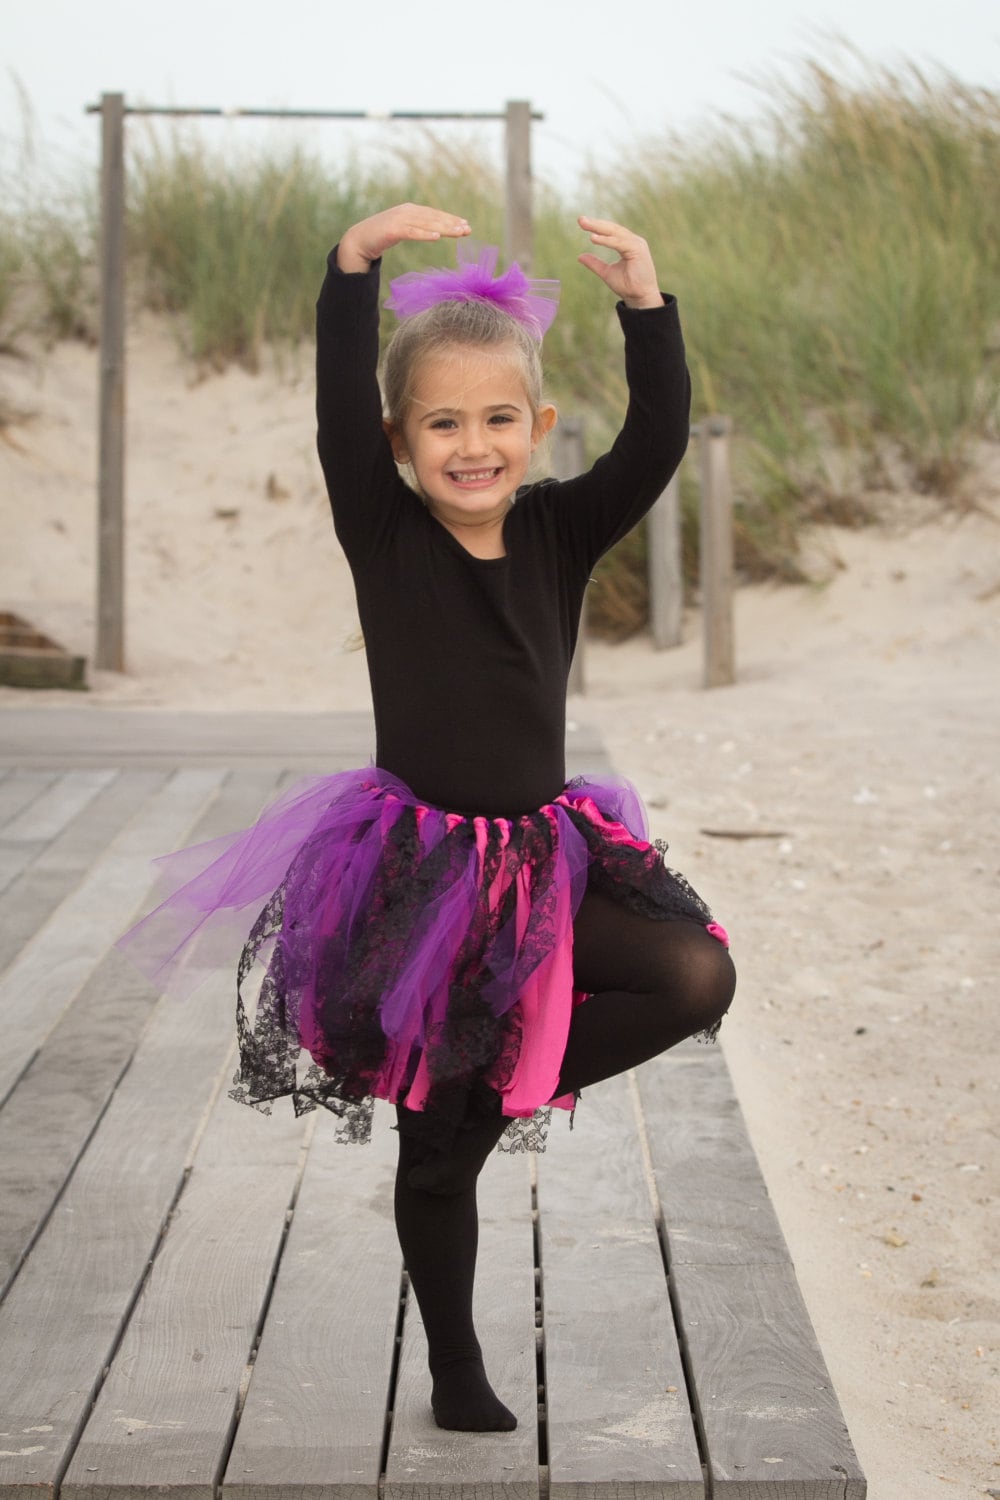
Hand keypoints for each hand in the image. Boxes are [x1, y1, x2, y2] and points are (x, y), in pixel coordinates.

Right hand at [337, 204, 470, 272]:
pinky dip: (425, 234)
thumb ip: (416, 228)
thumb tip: (435, 231)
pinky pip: (412, 232)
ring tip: (459, 233)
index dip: (450, 219)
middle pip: (434, 218)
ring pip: (427, 224)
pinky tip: (437, 237)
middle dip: (452, 223)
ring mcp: (399, 219)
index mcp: (410, 210)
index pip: (434, 214)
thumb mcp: (402, 229)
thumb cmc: (381, 237)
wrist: (358, 240)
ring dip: (444, 228)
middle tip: (468, 229)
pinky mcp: (392, 230)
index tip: (466, 225)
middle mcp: (407, 212)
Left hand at [577, 216, 661, 308]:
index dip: (597, 227)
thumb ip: (595, 264)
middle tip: (581, 219)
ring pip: (616, 233)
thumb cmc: (627, 286)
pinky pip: (620, 242)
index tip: (582, 222)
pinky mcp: (638, 250)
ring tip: (585, 225)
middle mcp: (634, 241)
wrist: (640, 298)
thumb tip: (579, 256)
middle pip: (613, 229)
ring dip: (599, 228)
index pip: (611, 232)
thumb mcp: (607, 272)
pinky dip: (607, 240)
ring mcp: (637, 244)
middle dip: (596, 224)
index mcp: (628, 244)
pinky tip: (594, 238)